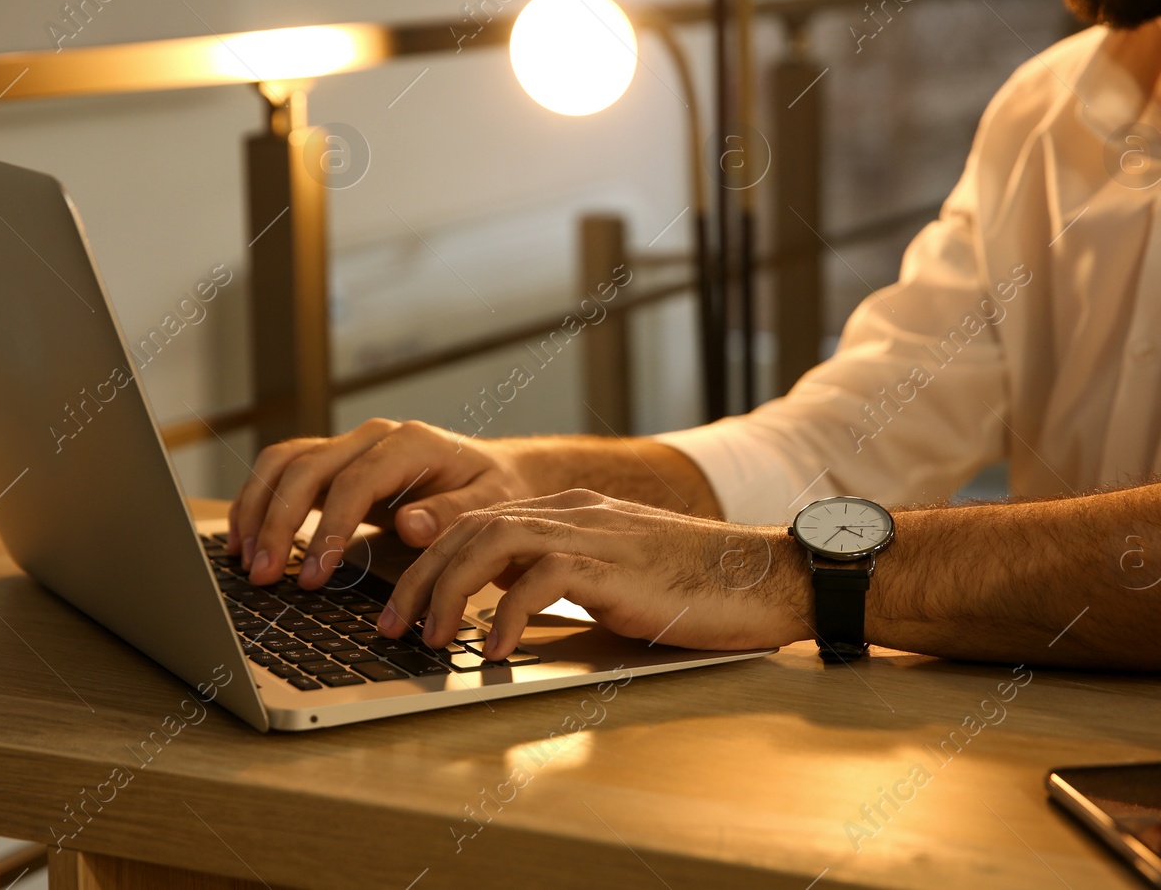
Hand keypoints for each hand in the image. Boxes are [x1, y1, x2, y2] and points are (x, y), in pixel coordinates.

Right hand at [227, 419, 536, 586]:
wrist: (497, 471)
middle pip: (306, 468)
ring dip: (257, 509)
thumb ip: (452, 513)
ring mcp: (350, 446)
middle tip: (264, 576)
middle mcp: (373, 438)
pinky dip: (259, 502)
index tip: (313, 575)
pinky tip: (246, 540)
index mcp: (410, 444)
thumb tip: (409, 524)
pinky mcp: (336, 465)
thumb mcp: (492, 503)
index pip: (353, 482)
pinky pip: (285, 472)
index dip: (328, 530)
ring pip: (284, 463)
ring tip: (245, 561)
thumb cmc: (496, 490)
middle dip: (278, 523)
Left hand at [374, 490, 808, 659]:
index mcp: (569, 511)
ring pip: (492, 540)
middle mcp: (574, 512)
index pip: (476, 521)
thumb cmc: (698, 587)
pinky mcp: (616, 564)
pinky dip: (506, 612)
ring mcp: (595, 532)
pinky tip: (490, 650)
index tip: (400, 607)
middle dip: (419, 577)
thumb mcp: (614, 580)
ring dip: (448, 589)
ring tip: (427, 638)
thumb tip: (507, 619)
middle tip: (390, 627)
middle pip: (469, 527)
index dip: (428, 561)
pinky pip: (542, 578)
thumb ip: (564, 584)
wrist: (770, 576)